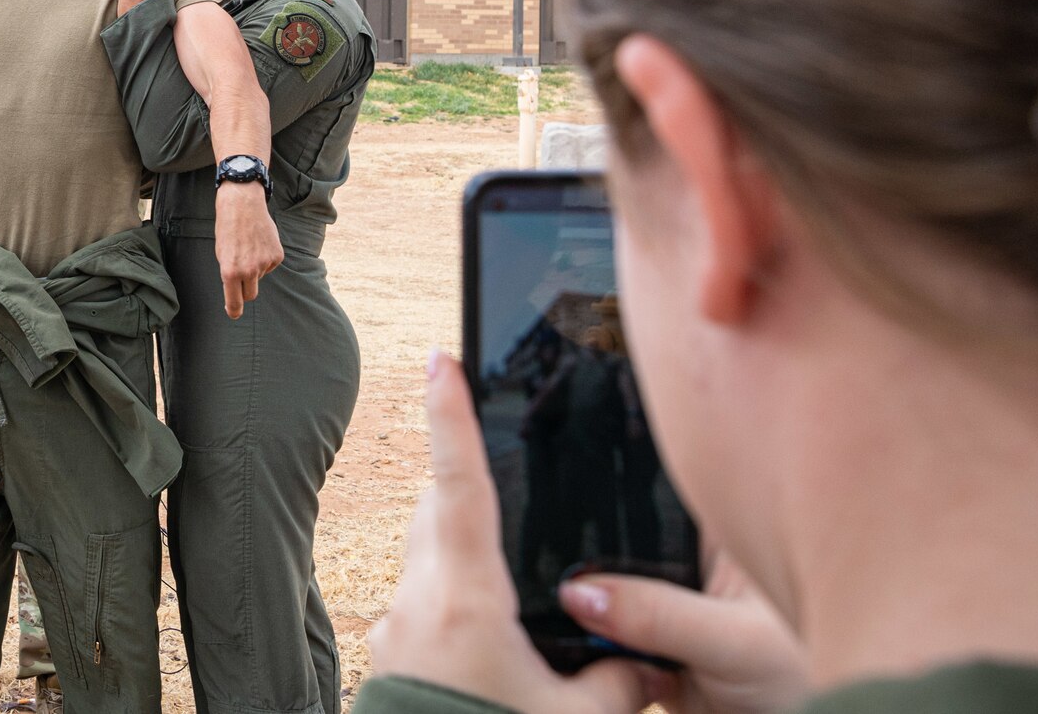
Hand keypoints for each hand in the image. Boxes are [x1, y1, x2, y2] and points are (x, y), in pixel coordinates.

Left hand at [213, 180, 281, 318]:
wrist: (243, 205)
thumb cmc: (228, 228)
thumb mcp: (221, 253)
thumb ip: (229, 273)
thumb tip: (238, 289)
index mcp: (230, 272)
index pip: (235, 301)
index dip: (234, 310)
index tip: (234, 313)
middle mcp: (249, 270)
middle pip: (251, 294)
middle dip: (246, 289)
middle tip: (241, 275)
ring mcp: (265, 263)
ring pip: (260, 276)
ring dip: (255, 267)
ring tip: (248, 247)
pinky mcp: (277, 256)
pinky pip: (270, 265)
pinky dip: (265, 258)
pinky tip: (259, 243)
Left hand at [367, 355, 806, 713]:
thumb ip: (620, 677)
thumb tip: (648, 660)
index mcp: (466, 598)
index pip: (459, 484)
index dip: (452, 416)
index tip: (441, 360)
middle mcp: (419, 602)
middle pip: (436, 511)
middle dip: (463, 482)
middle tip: (503, 470)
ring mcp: (396, 632)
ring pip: (423, 558)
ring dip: (457, 547)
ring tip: (510, 566)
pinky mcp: (389, 662)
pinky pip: (417, 607)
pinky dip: (449, 600)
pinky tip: (487, 637)